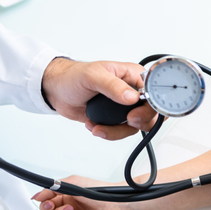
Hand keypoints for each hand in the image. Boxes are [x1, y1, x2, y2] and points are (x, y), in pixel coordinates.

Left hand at [41, 57, 158, 139]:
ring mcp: (124, 107)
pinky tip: (95, 126)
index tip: (135, 115)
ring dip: (117, 131)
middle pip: (149, 113)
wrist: (57, 91)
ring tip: (99, 126)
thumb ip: (113, 86)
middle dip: (137, 122)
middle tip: (125, 121)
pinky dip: (109, 133)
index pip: (153, 93)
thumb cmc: (73, 76)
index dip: (150, 106)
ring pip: (136, 126)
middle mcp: (132, 92)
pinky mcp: (115, 119)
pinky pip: (122, 132)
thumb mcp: (93, 76)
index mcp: (132, 76)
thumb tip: (131, 97)